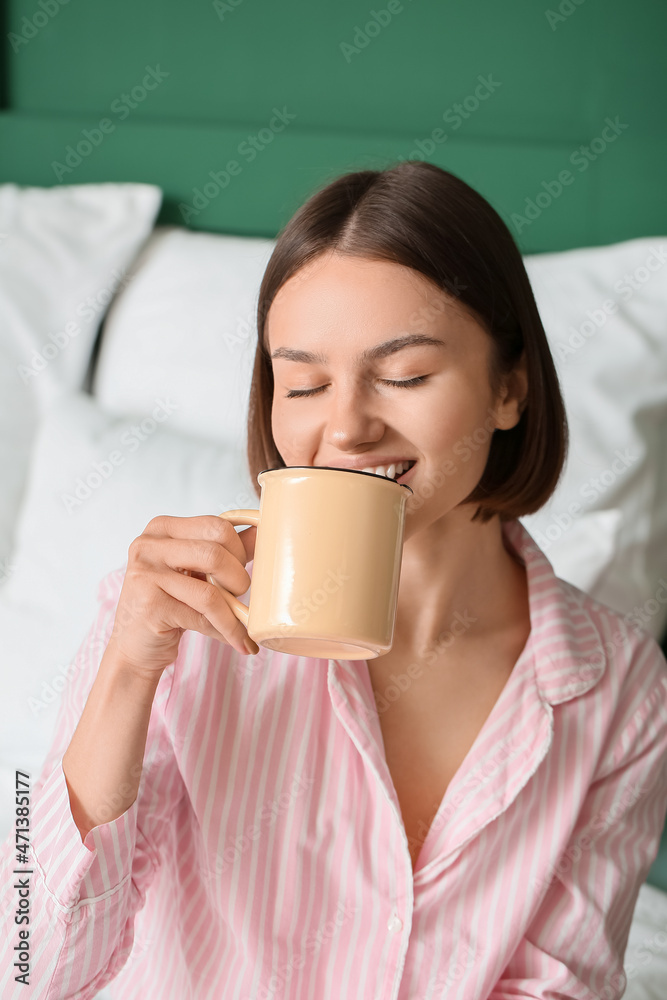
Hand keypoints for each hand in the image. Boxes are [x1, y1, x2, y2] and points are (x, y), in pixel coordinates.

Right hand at [107, 514, 257, 677]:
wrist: (136, 645)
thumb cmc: (170, 602)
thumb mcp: (196, 570)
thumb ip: (226, 549)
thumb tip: (260, 530)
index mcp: (162, 528)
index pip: (217, 526)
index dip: (239, 550)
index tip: (242, 569)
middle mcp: (148, 545)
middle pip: (215, 552)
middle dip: (238, 578)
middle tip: (240, 595)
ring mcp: (146, 574)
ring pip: (210, 589)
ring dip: (235, 611)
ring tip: (242, 622)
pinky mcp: (150, 606)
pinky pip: (202, 616)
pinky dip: (227, 630)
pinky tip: (237, 641)